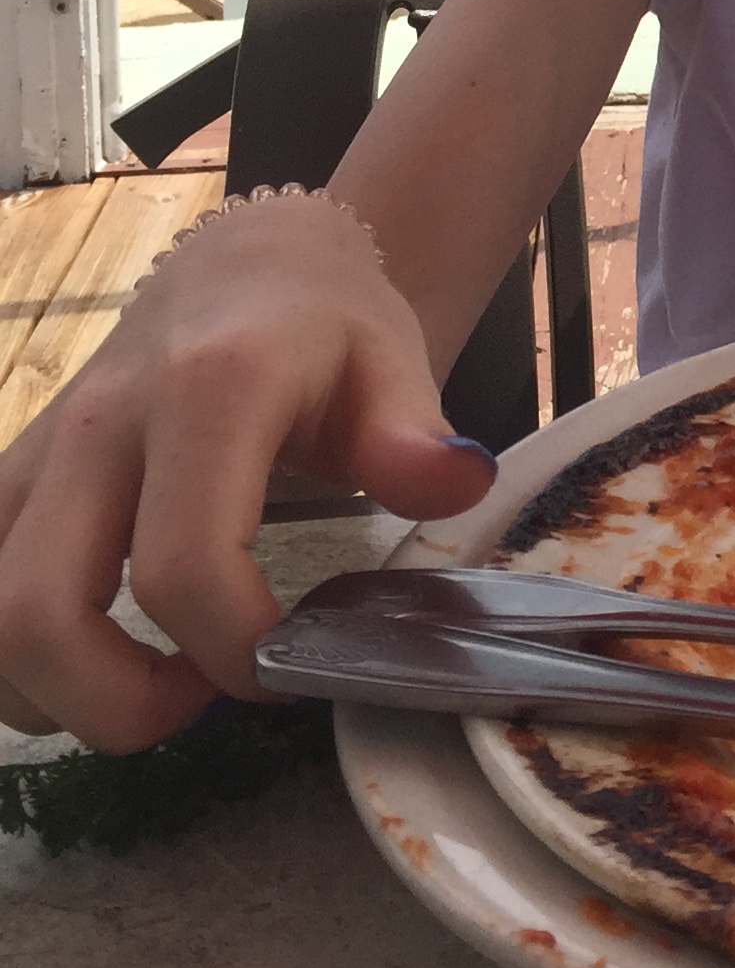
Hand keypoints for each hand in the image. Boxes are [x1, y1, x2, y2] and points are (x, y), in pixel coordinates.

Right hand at [0, 193, 496, 750]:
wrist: (247, 263)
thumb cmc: (328, 325)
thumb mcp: (394, 363)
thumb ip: (416, 436)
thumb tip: (456, 483)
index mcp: (206, 393)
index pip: (183, 569)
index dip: (234, 653)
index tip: (292, 666)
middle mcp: (101, 425)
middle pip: (39, 612)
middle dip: (115, 703)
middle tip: (201, 697)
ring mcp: (41, 454)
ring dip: (55, 693)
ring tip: (153, 681)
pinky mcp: (11, 479)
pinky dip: (20, 656)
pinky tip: (97, 655)